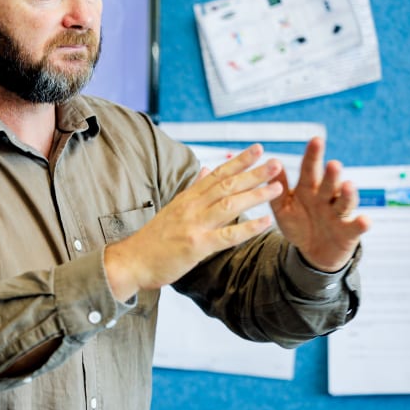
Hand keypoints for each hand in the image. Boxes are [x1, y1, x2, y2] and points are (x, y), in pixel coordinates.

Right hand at [104, 144, 282, 300]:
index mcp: (188, 197)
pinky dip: (248, 227)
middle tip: (276, 163)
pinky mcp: (196, 245)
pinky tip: (265, 222)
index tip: (258, 149)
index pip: (217, 173)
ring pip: (229, 204)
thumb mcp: (173, 208)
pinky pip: (227, 235)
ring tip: (277, 187)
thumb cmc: (153, 239)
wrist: (132, 261)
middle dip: (253, 172)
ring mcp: (194, 225)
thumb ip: (193, 189)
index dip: (239, 161)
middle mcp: (192, 207)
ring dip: (255, 194)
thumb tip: (206, 170)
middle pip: (227, 184)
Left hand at [269, 137, 369, 271]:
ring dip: (347, 194)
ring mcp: (338, 214)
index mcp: (308, 189)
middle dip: (332, 175)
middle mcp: (326, 198)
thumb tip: (272, 163)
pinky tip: (365, 220)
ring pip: (345, 201)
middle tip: (333, 164)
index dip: (313, 156)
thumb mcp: (283, 209)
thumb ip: (277, 189)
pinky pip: (356, 226)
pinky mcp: (349, 231)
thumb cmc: (298, 225)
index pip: (310, 170)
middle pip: (329, 184)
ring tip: (347, 186)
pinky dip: (361, 223)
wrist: (312, 252)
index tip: (316, 140)